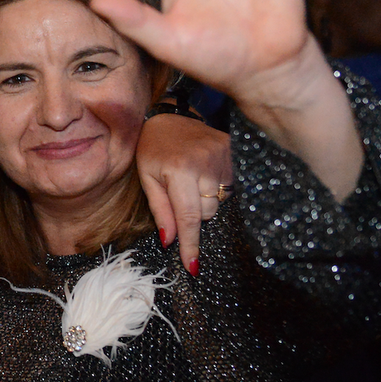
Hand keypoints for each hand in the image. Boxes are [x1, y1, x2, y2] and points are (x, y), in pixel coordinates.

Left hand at [135, 113, 232, 273]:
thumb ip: (160, 210)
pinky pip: (228, 187)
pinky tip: (203, 174)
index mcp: (180, 170)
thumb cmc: (152, 148)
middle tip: (179, 194)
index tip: (192, 266)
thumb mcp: (147, 178)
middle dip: (192, 214)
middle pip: (206, 213)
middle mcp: (205, 164)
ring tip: (190, 180)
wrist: (170, 116)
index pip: (189, 217)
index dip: (191, 244)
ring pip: (218, 202)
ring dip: (204, 200)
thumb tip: (170, 241)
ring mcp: (223, 157)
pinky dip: (215, 188)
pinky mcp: (233, 152)